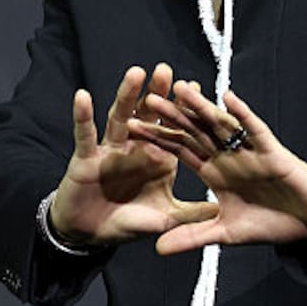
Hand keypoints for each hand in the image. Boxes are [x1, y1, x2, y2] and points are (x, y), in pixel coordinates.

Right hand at [50, 64, 217, 247]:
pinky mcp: (86, 157)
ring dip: (127, 96)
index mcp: (158, 158)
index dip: (184, 111)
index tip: (197, 89)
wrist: (90, 235)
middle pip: (148, 114)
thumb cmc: (128, 223)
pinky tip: (83, 97)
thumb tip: (223, 210)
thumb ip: (192, 214)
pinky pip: (85, 134)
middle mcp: (136, 147)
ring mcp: (111, 149)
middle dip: (157, 92)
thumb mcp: (165, 219)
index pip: (173, 129)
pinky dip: (83, 116)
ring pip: (120, 117)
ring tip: (136, 73)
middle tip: (166, 70)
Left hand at [128, 81, 306, 254]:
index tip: (131, 126)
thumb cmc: (270, 223)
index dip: (157, 138)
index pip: (180, 151)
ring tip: (182, 89)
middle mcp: (227, 156)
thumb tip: (157, 249)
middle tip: (148, 99)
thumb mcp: (224, 233)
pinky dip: (242, 115)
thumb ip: (191, 237)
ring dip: (202, 107)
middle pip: (195, 132)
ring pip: (221, 125)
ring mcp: (248, 151)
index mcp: (214, 171)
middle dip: (172, 117)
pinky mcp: (271, 152)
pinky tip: (228, 99)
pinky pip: (254, 130)